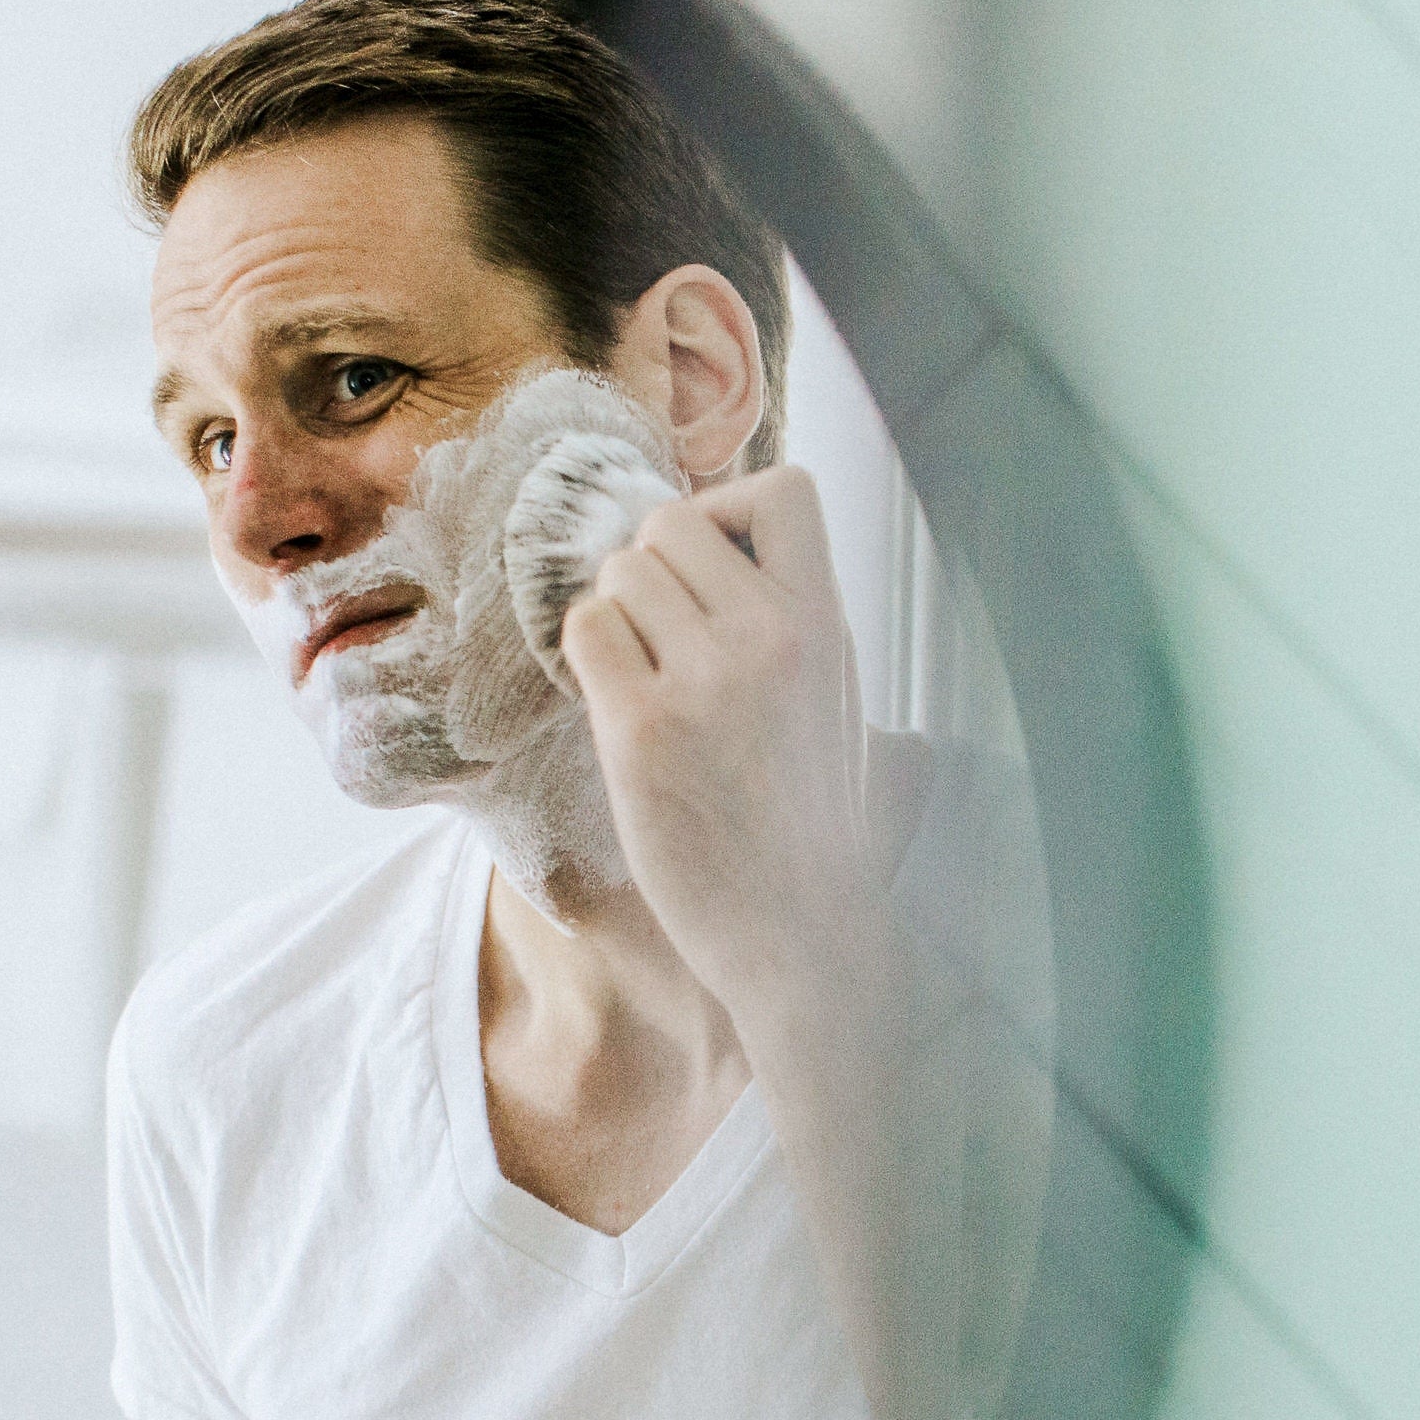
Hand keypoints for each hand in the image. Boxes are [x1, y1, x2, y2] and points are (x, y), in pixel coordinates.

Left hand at [555, 464, 888, 1009]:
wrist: (798, 931)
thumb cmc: (809, 820)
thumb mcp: (834, 697)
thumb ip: (790, 617)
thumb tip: (711, 538)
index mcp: (828, 626)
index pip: (786, 488)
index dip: (732, 509)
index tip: (719, 566)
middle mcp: (771, 637)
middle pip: (673, 521)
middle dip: (653, 569)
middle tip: (664, 639)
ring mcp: (705, 681)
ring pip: (619, 572)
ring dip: (618, 616)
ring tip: (648, 681)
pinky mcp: (641, 730)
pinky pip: (586, 630)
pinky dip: (590, 658)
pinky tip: (621, 707)